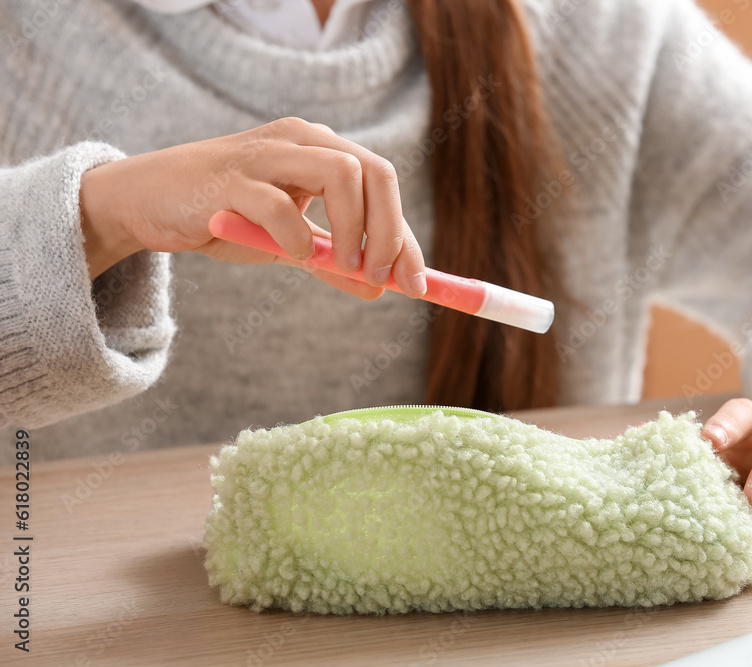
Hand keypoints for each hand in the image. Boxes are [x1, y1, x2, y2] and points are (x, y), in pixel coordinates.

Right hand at [78, 117, 426, 299]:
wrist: (149, 202)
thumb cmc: (227, 217)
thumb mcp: (290, 244)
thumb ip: (332, 262)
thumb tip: (381, 290)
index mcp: (321, 149)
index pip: (383, 185)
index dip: (405, 237)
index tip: (417, 284)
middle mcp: (301, 140)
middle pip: (374, 171)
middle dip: (389, 229)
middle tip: (379, 276)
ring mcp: (266, 154)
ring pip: (341, 172)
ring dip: (354, 228)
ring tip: (342, 265)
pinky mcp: (229, 179)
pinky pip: (281, 206)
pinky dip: (297, 237)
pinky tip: (291, 255)